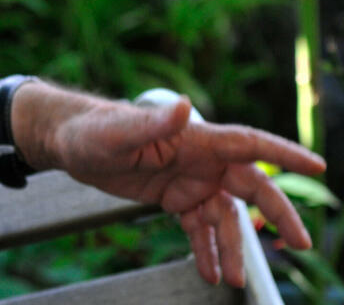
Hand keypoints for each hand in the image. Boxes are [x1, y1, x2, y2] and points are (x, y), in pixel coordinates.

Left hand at [21, 88, 324, 286]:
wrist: (67, 142)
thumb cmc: (90, 129)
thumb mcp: (116, 131)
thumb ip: (152, 123)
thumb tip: (182, 106)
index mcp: (193, 138)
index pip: (249, 144)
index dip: (286, 153)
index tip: (318, 167)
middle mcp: (198, 158)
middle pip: (250, 187)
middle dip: (277, 215)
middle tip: (297, 244)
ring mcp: (187, 178)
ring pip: (223, 216)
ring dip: (230, 247)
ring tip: (232, 279)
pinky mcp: (171, 195)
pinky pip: (198, 225)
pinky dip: (204, 248)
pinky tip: (207, 271)